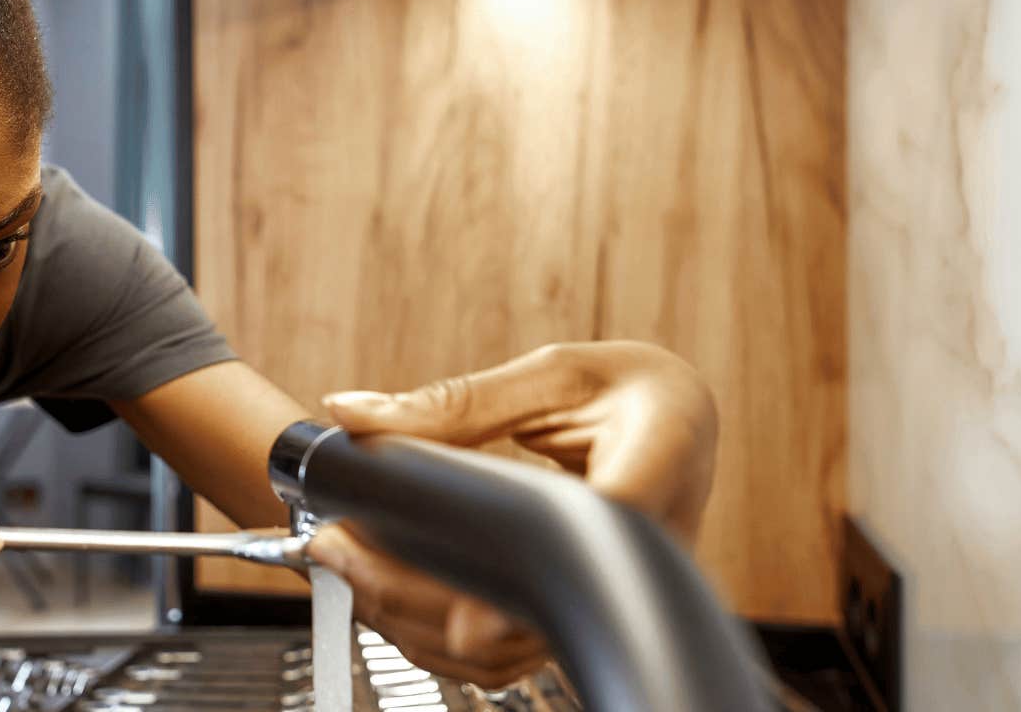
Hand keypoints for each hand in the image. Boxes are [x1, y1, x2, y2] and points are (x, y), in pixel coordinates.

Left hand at [306, 340, 718, 687]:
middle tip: (341, 548)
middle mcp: (653, 542)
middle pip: (538, 604)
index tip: (468, 616)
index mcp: (660, 457)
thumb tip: (353, 413)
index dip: (535, 576)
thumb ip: (456, 401)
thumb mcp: (552, 373)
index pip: (604, 531)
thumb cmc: (630, 390)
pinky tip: (387, 588)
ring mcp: (620, 590)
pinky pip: (513, 647)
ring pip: (518, 646)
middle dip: (423, 592)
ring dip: (418, 619)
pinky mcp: (585, 611)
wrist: (679, 422)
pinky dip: (440, 630)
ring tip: (348, 562)